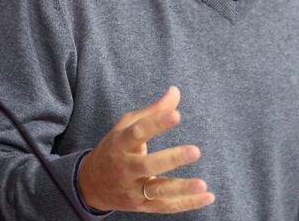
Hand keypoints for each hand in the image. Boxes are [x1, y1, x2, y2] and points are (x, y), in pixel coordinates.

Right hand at [77, 86, 214, 212]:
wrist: (90, 185)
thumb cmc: (114, 148)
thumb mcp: (126, 126)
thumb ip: (153, 111)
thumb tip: (175, 91)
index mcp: (120, 144)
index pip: (138, 132)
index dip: (156, 123)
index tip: (176, 115)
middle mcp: (125, 168)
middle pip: (147, 165)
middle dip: (171, 159)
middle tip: (196, 151)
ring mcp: (133, 190)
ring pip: (157, 191)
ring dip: (181, 189)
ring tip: (203, 184)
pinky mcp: (141, 206)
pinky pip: (166, 207)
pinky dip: (187, 203)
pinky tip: (207, 196)